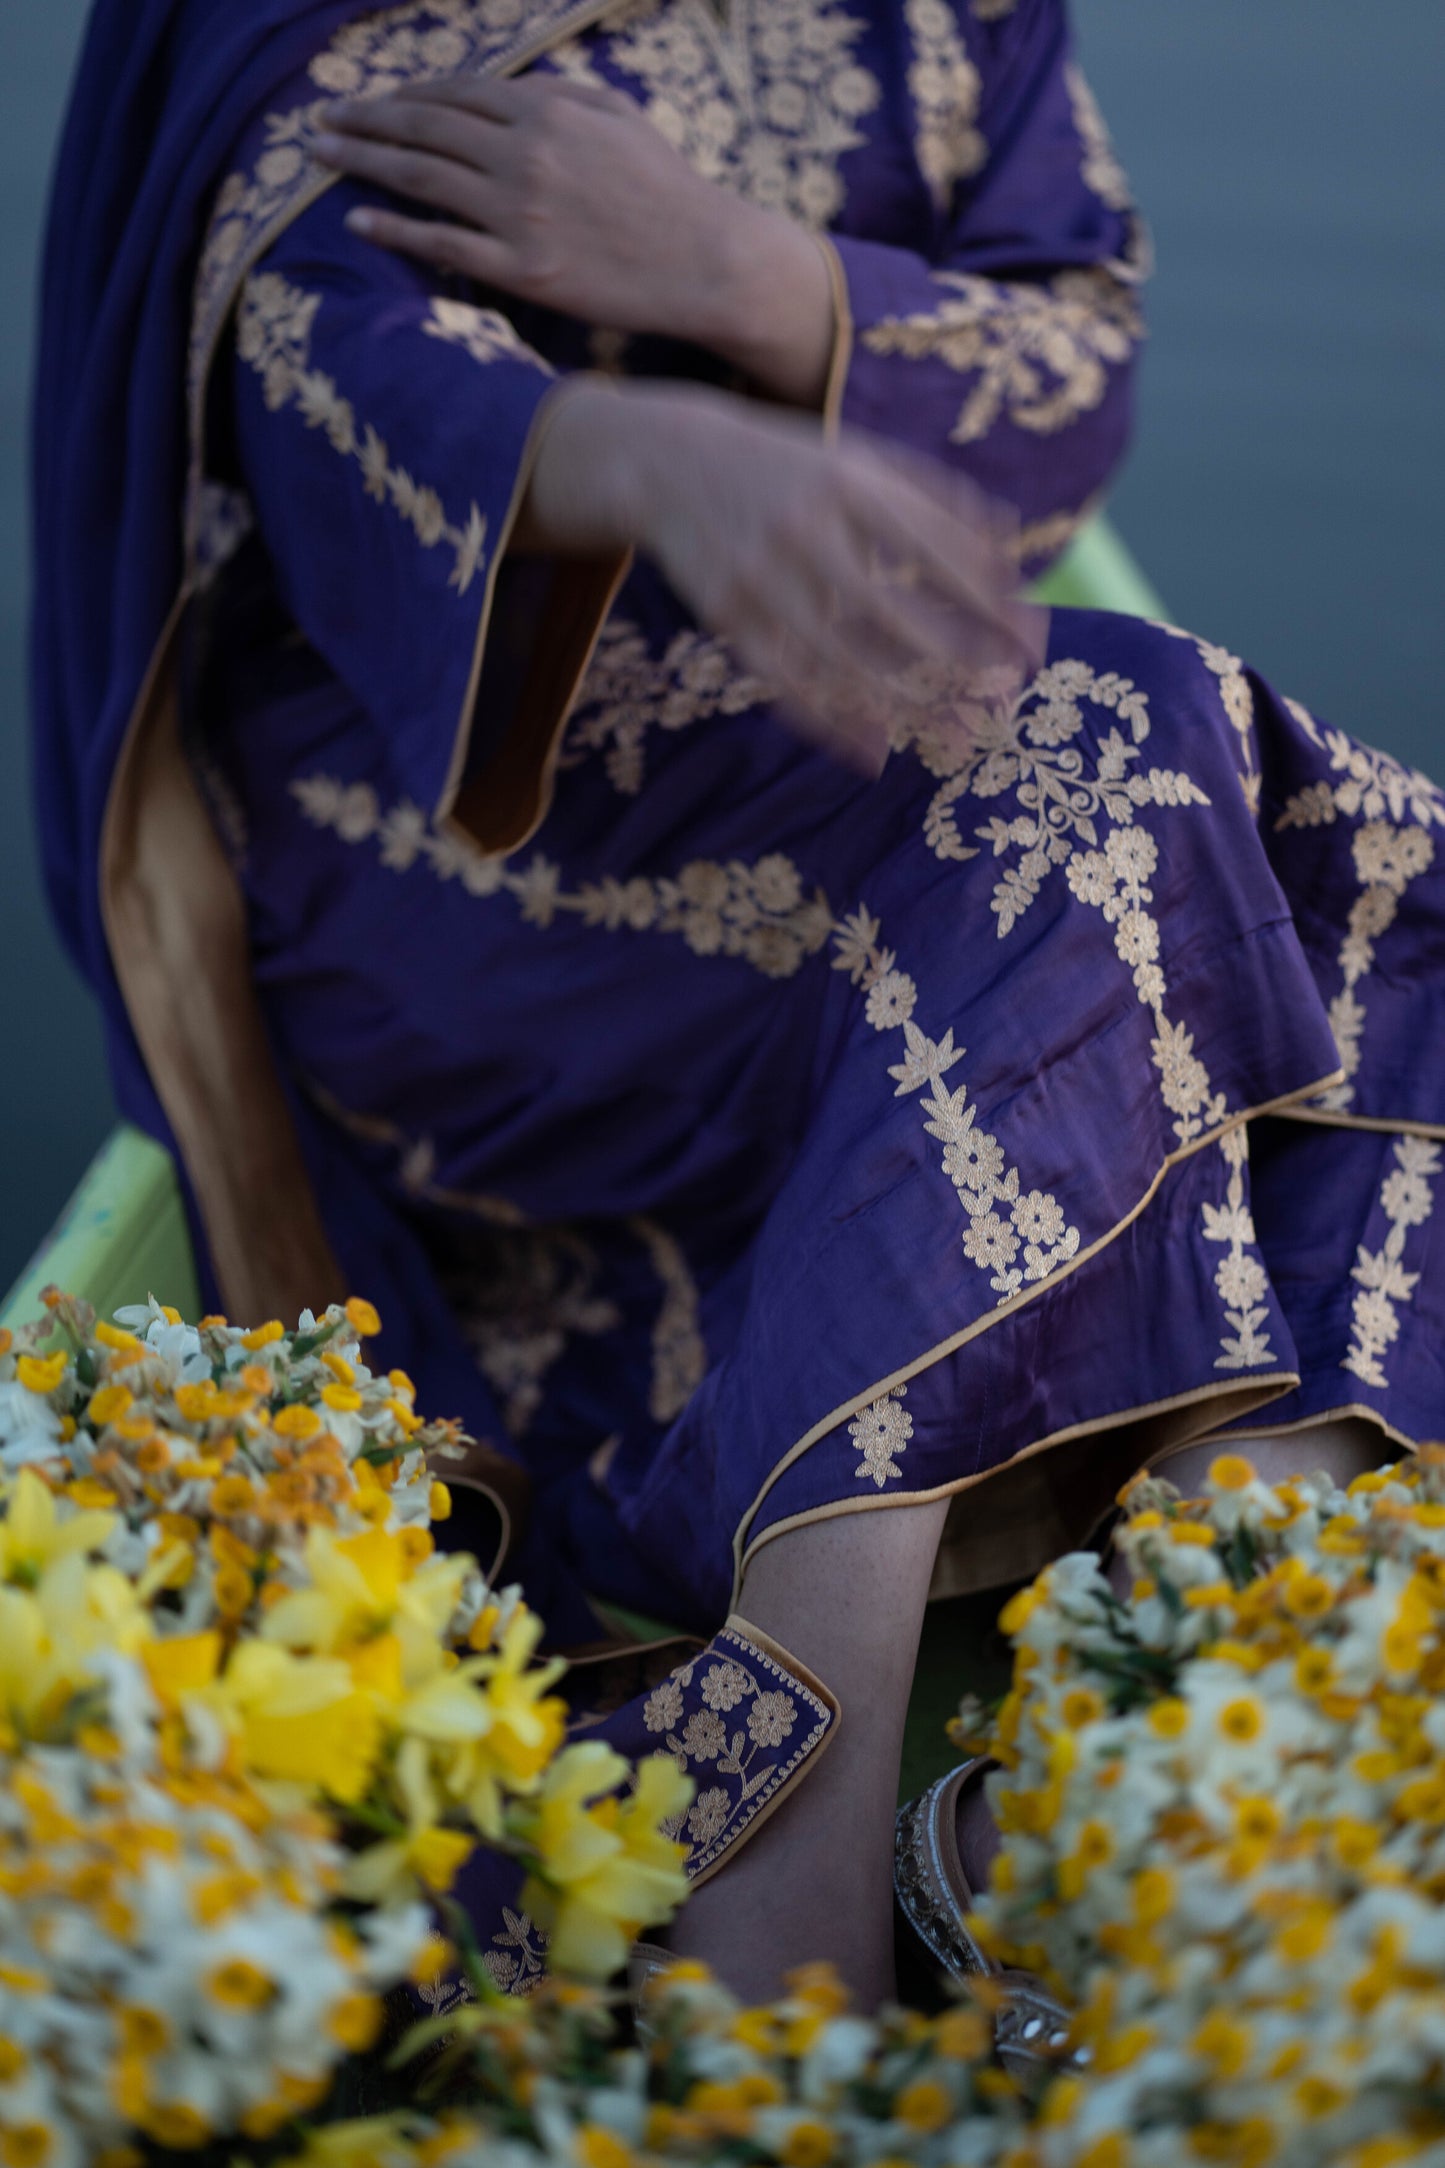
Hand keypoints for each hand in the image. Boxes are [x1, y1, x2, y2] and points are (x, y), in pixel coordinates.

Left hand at [314, 75, 835, 403]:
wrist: (704, 260)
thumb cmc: (667, 189)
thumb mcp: (619, 117)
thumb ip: (559, 96)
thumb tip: (509, 90)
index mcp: (544, 112)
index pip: (454, 94)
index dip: (404, 94)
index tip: (370, 99)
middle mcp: (522, 156)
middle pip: (423, 128)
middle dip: (363, 120)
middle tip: (321, 121)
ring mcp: (518, 215)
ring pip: (420, 178)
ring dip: (361, 163)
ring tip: (320, 157)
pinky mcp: (522, 271)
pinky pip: (441, 245)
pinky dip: (393, 230)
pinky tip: (357, 221)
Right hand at [528, 382, 1047, 773]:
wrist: (669, 463)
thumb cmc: (789, 467)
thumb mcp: (859, 459)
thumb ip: (935, 498)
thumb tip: (1009, 552)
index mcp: (849, 483)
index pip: (935, 549)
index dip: (989, 600)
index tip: (1031, 642)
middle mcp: (806, 529)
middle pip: (892, 610)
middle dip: (956, 658)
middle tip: (1005, 697)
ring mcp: (761, 577)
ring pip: (841, 656)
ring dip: (904, 702)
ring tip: (955, 733)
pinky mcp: (728, 618)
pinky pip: (784, 682)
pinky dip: (829, 722)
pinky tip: (872, 750)